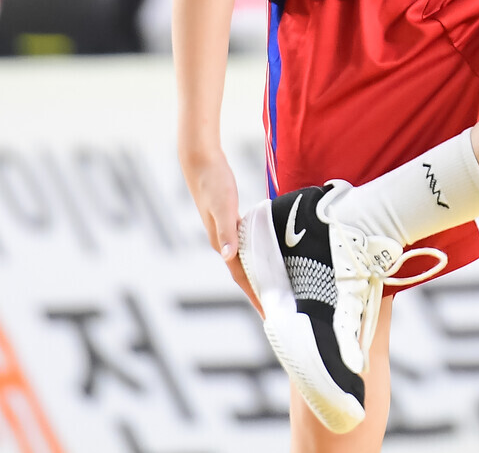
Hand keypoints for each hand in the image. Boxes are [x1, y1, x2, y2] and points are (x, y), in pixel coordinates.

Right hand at [180, 148, 263, 316]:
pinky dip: (257, 256)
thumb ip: (226, 229)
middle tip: (278, 312)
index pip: (242, 278)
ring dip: (259, 277)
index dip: (255, 296)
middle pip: (245, 275)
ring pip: (247, 262)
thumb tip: (228, 255)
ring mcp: (227, 233)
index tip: (268, 316)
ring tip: (275, 290)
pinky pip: (248, 246)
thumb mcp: (222, 205)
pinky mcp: (232, 221)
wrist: (200, 162)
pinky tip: (267, 256)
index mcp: (222, 243)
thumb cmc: (212, 182)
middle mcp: (224, 243)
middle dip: (259, 294)